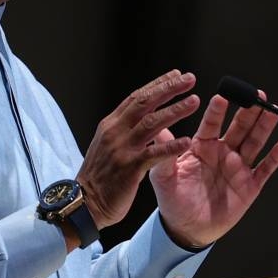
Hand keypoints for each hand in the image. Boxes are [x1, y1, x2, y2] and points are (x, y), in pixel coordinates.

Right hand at [77, 70, 199, 229]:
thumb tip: (143, 115)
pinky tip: (187, 141)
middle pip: (145, 102)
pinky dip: (171, 146)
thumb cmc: (99, 176)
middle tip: (190, 79)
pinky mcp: (129, 168)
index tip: (177, 74)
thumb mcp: (107, 144)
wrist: (83, 203)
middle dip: (169, 88)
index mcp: (111, 124)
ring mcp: (122, 148)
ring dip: (175, 110)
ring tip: (194, 101)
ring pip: (151, 123)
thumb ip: (124, 129)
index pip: (137, 97)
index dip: (158, 84)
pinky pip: (154, 154)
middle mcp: (115, 131)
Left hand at [149, 92, 277, 247]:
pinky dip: (275, 157)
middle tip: (257, 94)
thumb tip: (159, 130)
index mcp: (202, 146)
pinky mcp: (250, 185)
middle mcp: (223, 152)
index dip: (218, 110)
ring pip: (254, 142)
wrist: (186, 229)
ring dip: (264, 126)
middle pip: (239, 127)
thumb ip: (164, 154)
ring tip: (273, 110)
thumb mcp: (163, 177)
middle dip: (249, 111)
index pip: (212, 123)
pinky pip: (265, 169)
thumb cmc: (173, 199)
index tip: (222, 96)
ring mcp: (238, 167)